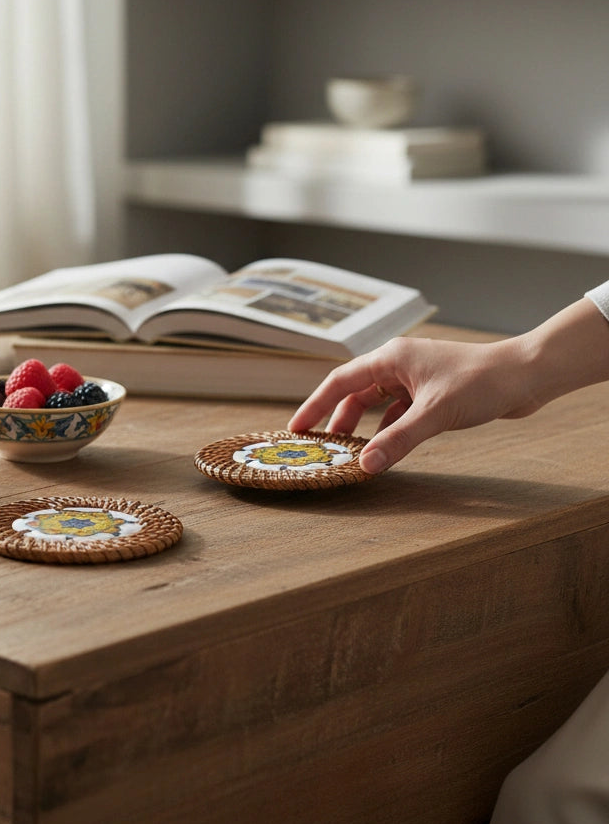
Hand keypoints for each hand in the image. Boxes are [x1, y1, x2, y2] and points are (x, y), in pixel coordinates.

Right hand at [288, 335, 541, 473]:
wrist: (526, 375)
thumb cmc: (482, 382)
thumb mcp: (434, 414)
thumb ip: (398, 440)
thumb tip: (365, 466)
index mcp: (391, 358)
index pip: (340, 381)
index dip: (315, 405)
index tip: (297, 428)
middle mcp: (398, 363)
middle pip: (355, 392)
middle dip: (336, 419)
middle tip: (321, 445)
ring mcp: (415, 377)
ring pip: (377, 402)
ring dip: (363, 425)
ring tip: (350, 449)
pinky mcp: (432, 391)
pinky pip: (398, 410)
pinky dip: (388, 427)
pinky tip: (386, 445)